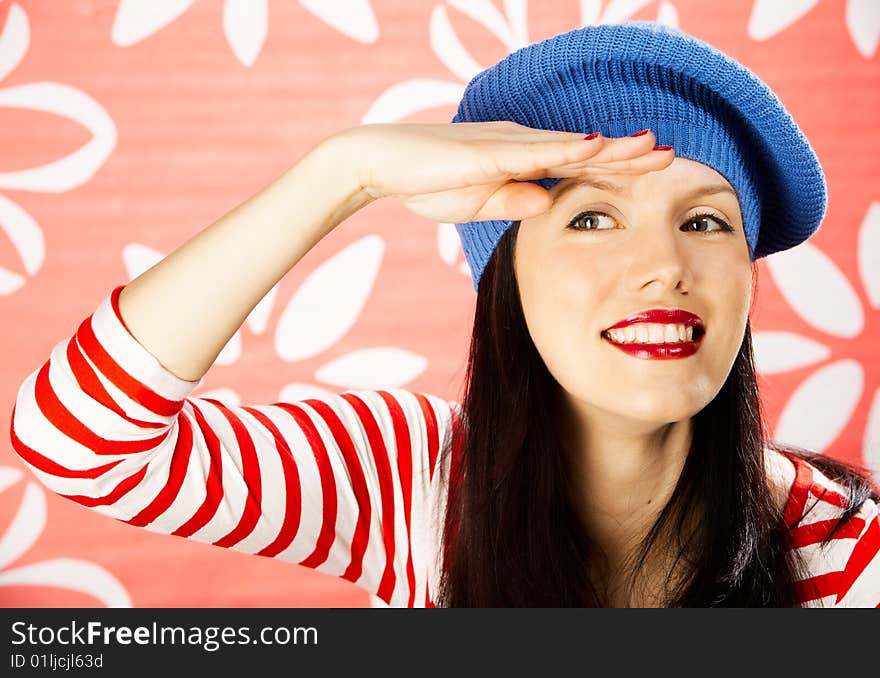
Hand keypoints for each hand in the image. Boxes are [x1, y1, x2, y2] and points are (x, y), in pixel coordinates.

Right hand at [336, 122, 673, 222]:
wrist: (380, 163)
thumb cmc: (426, 182)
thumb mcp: (478, 203)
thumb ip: (512, 203)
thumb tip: (546, 206)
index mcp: (520, 160)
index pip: (577, 166)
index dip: (615, 167)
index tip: (650, 170)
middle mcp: (521, 145)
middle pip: (585, 152)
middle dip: (629, 155)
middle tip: (670, 153)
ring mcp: (508, 146)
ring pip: (572, 147)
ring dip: (613, 149)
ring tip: (652, 147)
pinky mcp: (490, 152)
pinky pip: (537, 151)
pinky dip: (569, 150)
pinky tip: (598, 147)